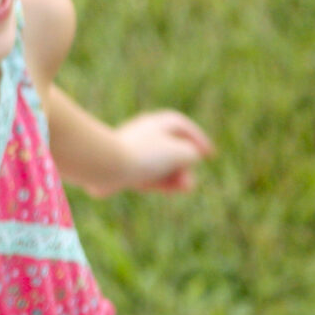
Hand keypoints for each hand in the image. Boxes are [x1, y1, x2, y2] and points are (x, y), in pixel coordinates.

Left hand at [96, 110, 214, 195]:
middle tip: (191, 180)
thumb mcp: (180, 152)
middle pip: (171, 148)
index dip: (197, 138)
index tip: (209, 155)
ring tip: (184, 187)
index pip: (180, 125)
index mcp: (155, 123)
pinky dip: (159, 182)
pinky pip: (146, 175)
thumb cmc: (145, 155)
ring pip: (159, 164)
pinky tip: (169, 191)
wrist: (106, 167)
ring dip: (175, 176)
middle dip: (185, 165)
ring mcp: (132, 152)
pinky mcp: (122, 169)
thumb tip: (187, 158)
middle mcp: (143, 135)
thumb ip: (190, 153)